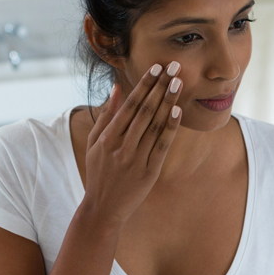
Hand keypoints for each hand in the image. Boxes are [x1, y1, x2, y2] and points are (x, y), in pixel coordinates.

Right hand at [82, 61, 183, 228]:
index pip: (129, 105)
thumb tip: (117, 88)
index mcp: (107, 137)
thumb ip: (106, 115)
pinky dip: (170, 128)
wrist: (103, 208)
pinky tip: (177, 111)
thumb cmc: (98, 172)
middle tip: (174, 66)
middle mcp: (121, 146)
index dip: (144, 85)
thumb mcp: (95, 143)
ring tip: (178, 82)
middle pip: (144, 111)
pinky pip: (162, 146)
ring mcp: (136, 159)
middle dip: (160, 86)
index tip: (156, 68)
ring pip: (155, 125)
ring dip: (168, 102)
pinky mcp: (149, 172)